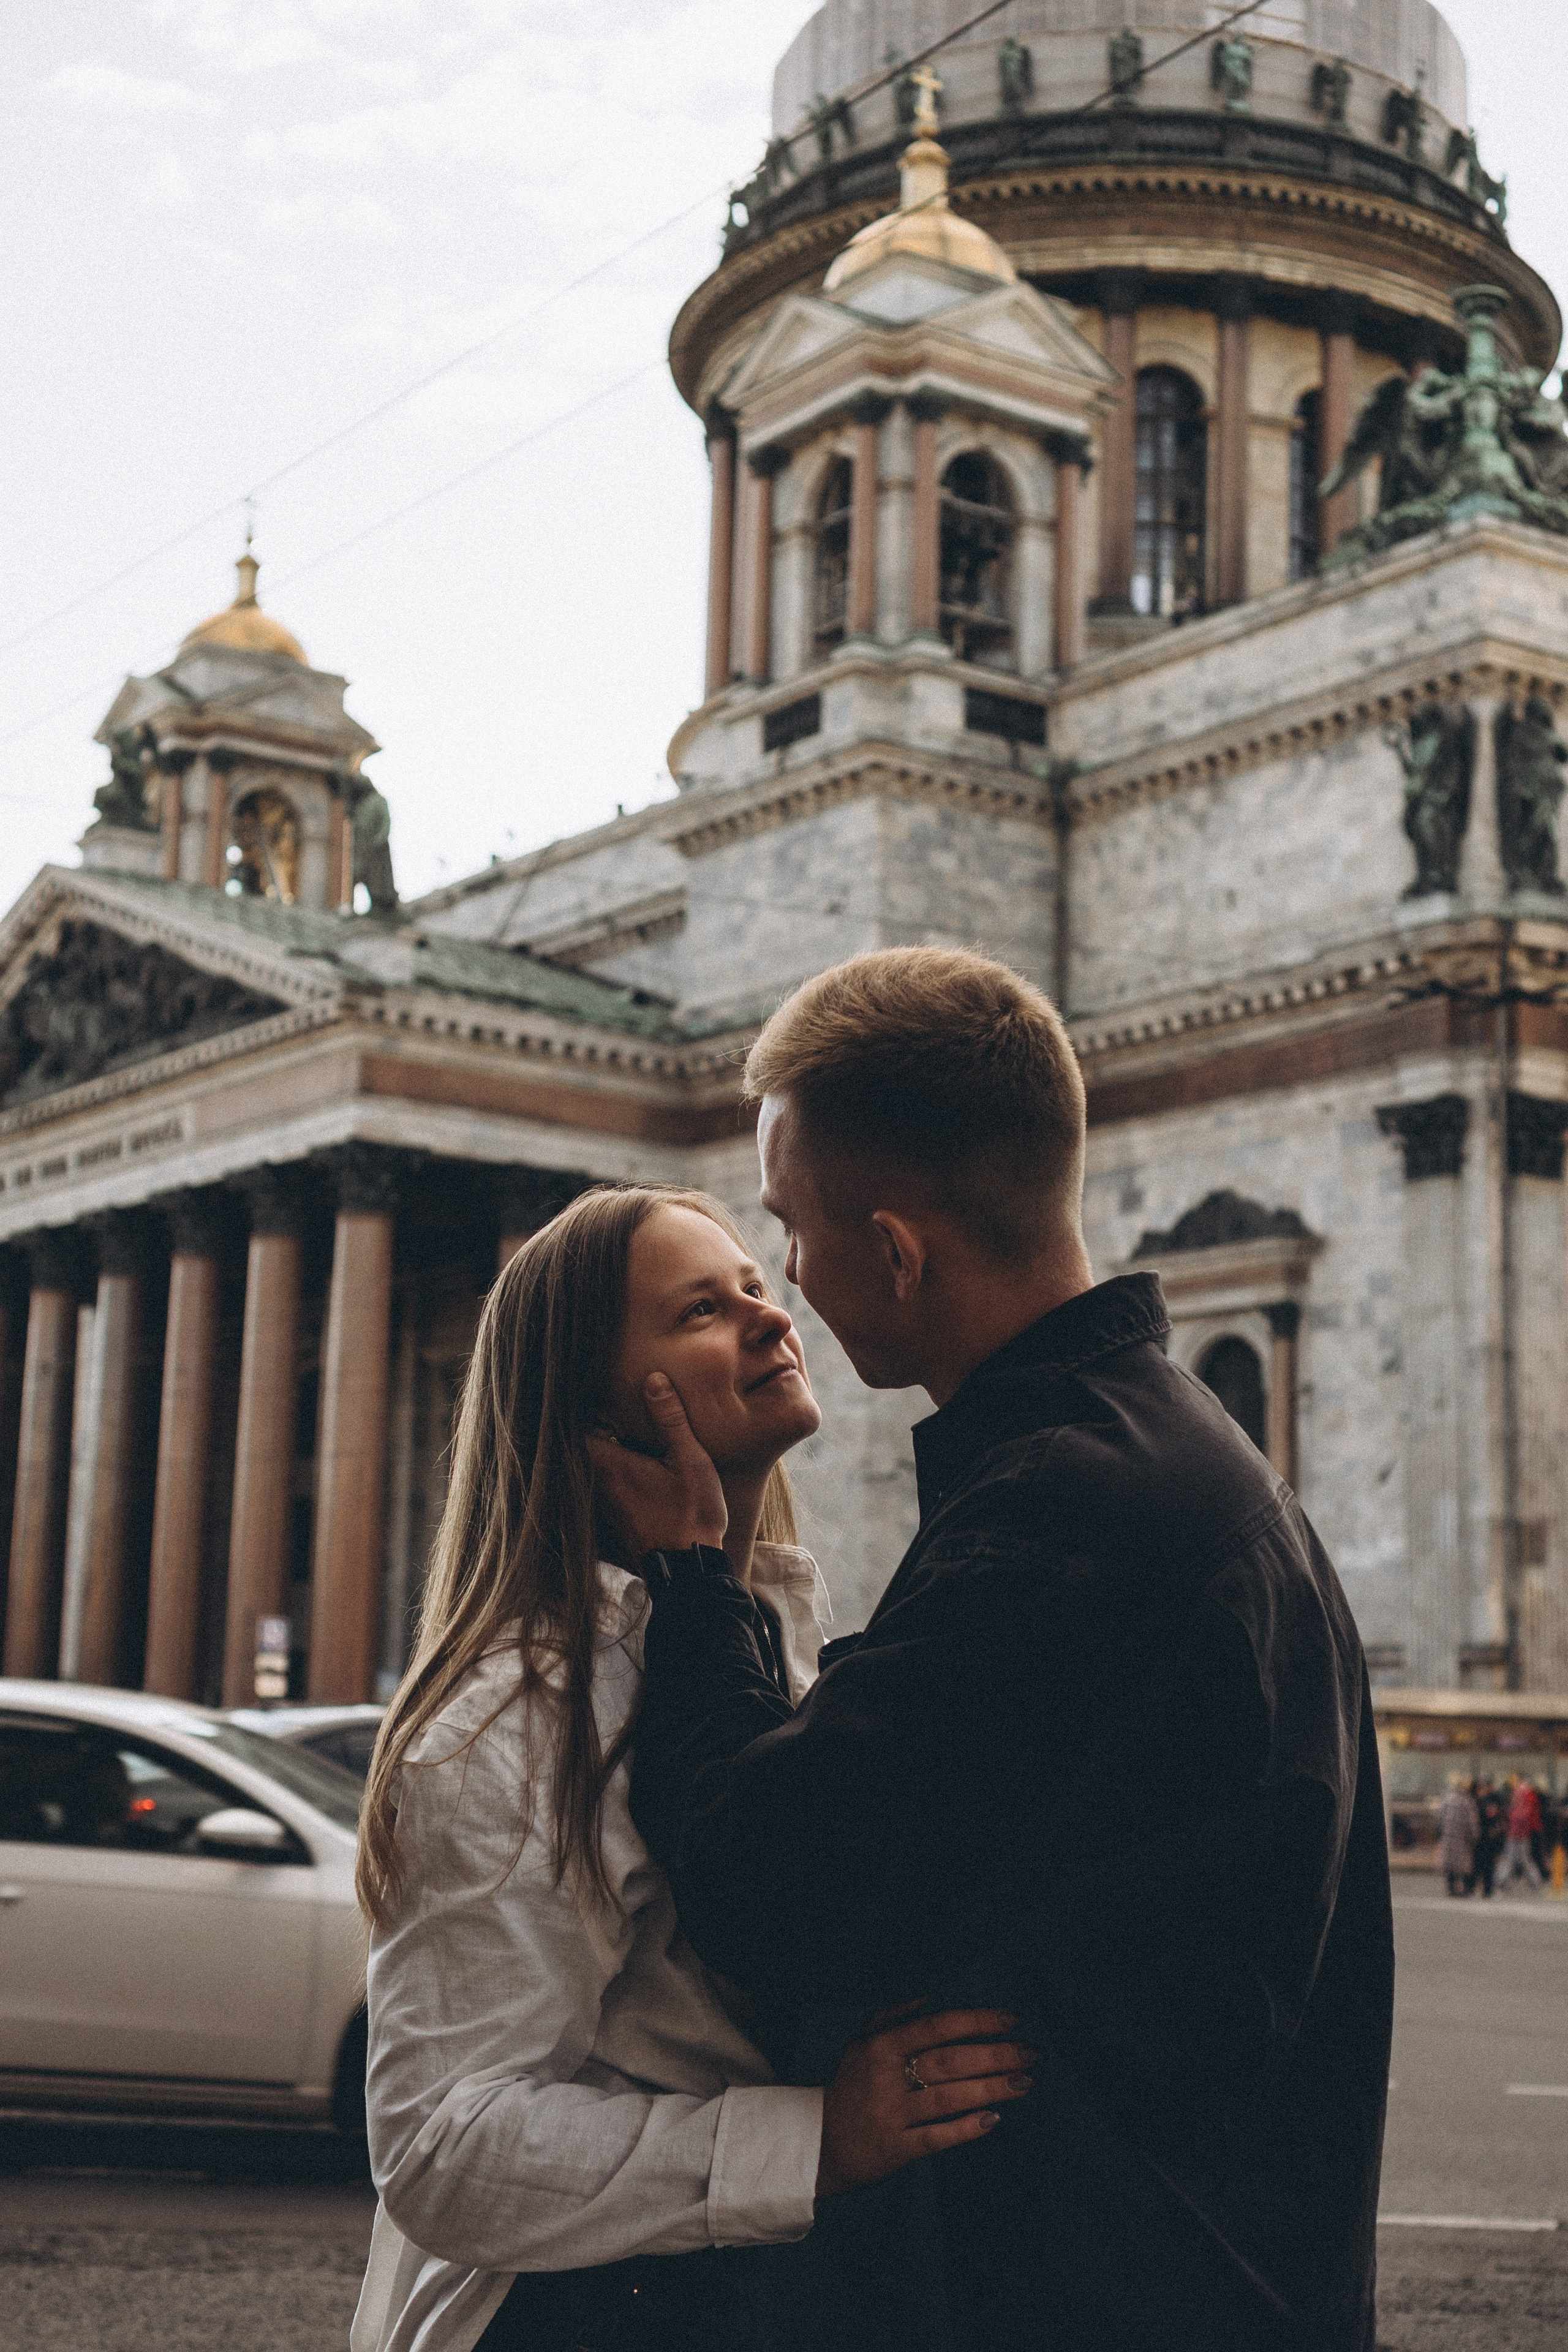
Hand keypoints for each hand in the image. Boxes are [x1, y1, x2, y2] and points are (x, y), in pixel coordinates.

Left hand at [586, 1372, 728, 1559]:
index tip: (582, 1385)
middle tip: (596, 1399)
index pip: (574, 1427)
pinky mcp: (613, 1518)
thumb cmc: (691, 1515)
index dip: (575, 1406)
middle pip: (579, 1447)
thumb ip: (670, 1419)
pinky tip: (628, 1460)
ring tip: (612, 1425)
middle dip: (587, 1424)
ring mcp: (602, 1504)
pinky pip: (600, 1485)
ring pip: (589, 1467)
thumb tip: (653, 1380)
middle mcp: (597, 1485)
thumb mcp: (689, 1460)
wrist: (690, 1570)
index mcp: (609, 1464)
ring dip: (598, 1447)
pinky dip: (606, 1469)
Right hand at [816, 2008, 1037, 2197]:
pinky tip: (994, 2120)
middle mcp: (886, 2077)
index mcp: (881, 2046)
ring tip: (1025, 2082)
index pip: (937, 2026)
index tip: (1012, 2019)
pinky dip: (966, 2128)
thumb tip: (928, 1993)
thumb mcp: (861, 2043)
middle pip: (950, 2061)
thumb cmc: (851, 2087)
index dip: (977, 2021)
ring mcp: (891, 2115)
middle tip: (1032, 2054)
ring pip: (949, 2098)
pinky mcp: (896, 2149)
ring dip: (992, 2089)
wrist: (820, 2142)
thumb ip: (892, 2015)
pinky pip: (937, 2137)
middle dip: (996, 2055)